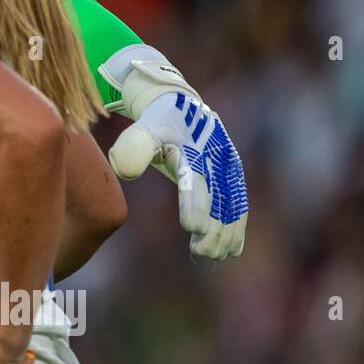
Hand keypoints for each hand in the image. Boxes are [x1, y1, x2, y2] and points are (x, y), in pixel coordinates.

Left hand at [108, 90, 248, 259]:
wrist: (184, 108)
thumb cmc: (158, 123)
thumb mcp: (144, 128)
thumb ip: (133, 146)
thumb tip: (124, 172)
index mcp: (194, 149)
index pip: (194, 181)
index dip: (194, 204)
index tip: (191, 227)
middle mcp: (217, 160)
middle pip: (218, 198)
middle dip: (213, 227)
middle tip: (200, 251)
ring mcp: (229, 168)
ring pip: (232, 206)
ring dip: (225, 233)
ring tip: (212, 256)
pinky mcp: (233, 176)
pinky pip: (238, 205)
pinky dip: (237, 227)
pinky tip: (232, 250)